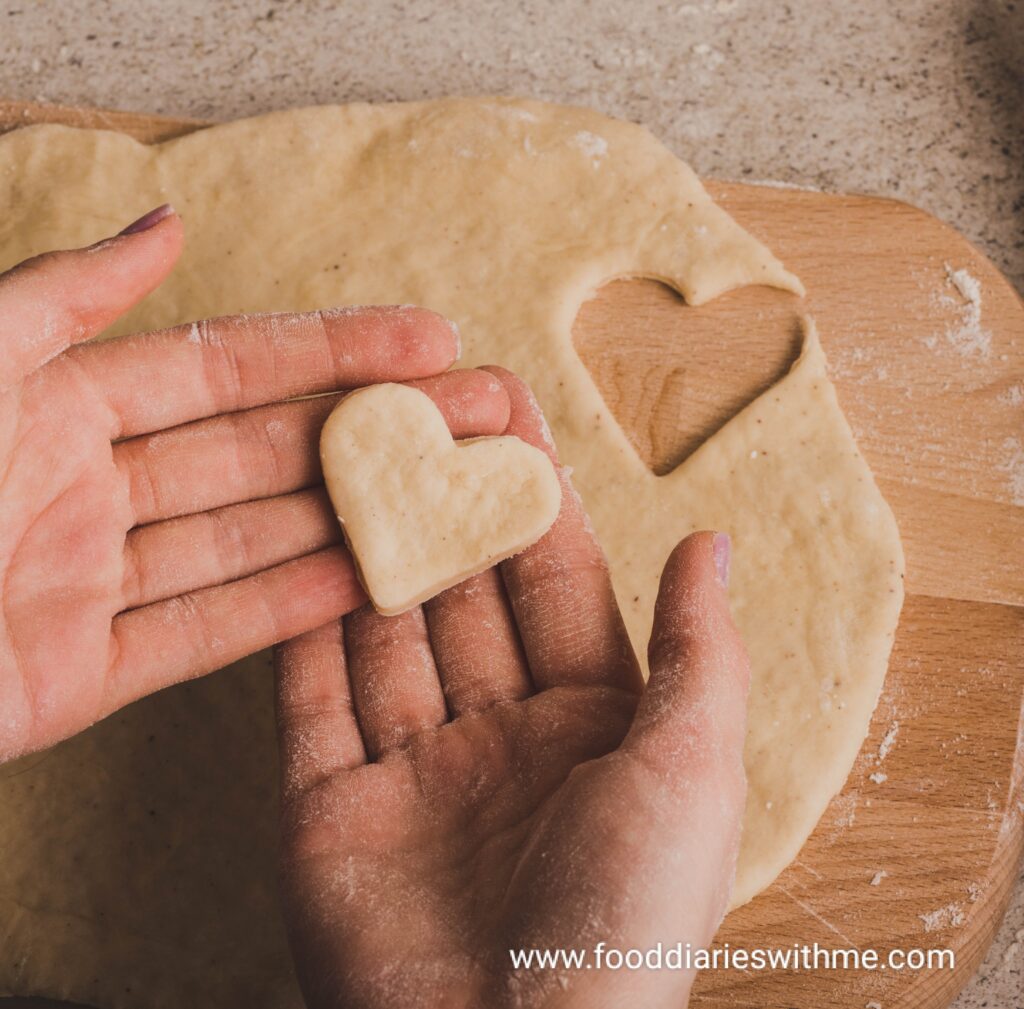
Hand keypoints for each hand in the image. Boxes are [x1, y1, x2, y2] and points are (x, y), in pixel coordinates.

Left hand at [0, 205, 508, 759]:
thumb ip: (65, 297)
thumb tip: (168, 221)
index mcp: (62, 403)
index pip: (232, 367)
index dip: (333, 349)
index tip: (428, 338)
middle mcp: (95, 487)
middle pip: (267, 453)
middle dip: (378, 432)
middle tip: (480, 414)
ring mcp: (99, 581)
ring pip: (257, 541)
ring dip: (358, 518)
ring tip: (456, 492)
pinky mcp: (87, 674)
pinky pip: (210, 634)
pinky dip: (294, 611)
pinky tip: (377, 579)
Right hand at [275, 369, 749, 1008]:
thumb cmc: (626, 921)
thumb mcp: (691, 769)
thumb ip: (695, 650)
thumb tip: (712, 540)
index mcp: (591, 726)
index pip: (553, 582)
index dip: (530, 497)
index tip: (503, 414)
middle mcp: (499, 741)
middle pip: (462, 597)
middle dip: (441, 508)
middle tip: (415, 413)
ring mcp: (409, 774)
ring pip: (382, 635)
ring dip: (368, 550)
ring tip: (350, 459)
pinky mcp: (326, 810)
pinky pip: (310, 701)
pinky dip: (303, 627)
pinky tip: (300, 548)